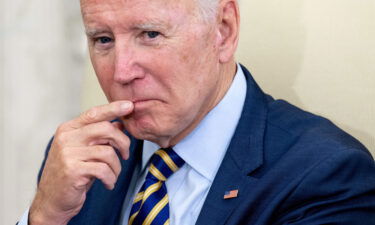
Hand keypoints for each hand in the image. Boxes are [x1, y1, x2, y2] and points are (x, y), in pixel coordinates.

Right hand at [29, 101, 133, 224]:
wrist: (51, 201)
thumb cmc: (71, 174)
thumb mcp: (85, 151)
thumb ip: (100, 137)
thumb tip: (121, 124)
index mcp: (69, 129)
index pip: (94, 113)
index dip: (114, 108)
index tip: (129, 105)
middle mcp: (67, 138)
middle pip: (105, 129)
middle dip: (123, 142)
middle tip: (125, 154)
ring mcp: (68, 154)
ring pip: (107, 152)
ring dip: (117, 166)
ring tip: (113, 174)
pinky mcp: (72, 170)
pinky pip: (103, 169)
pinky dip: (111, 178)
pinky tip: (108, 183)